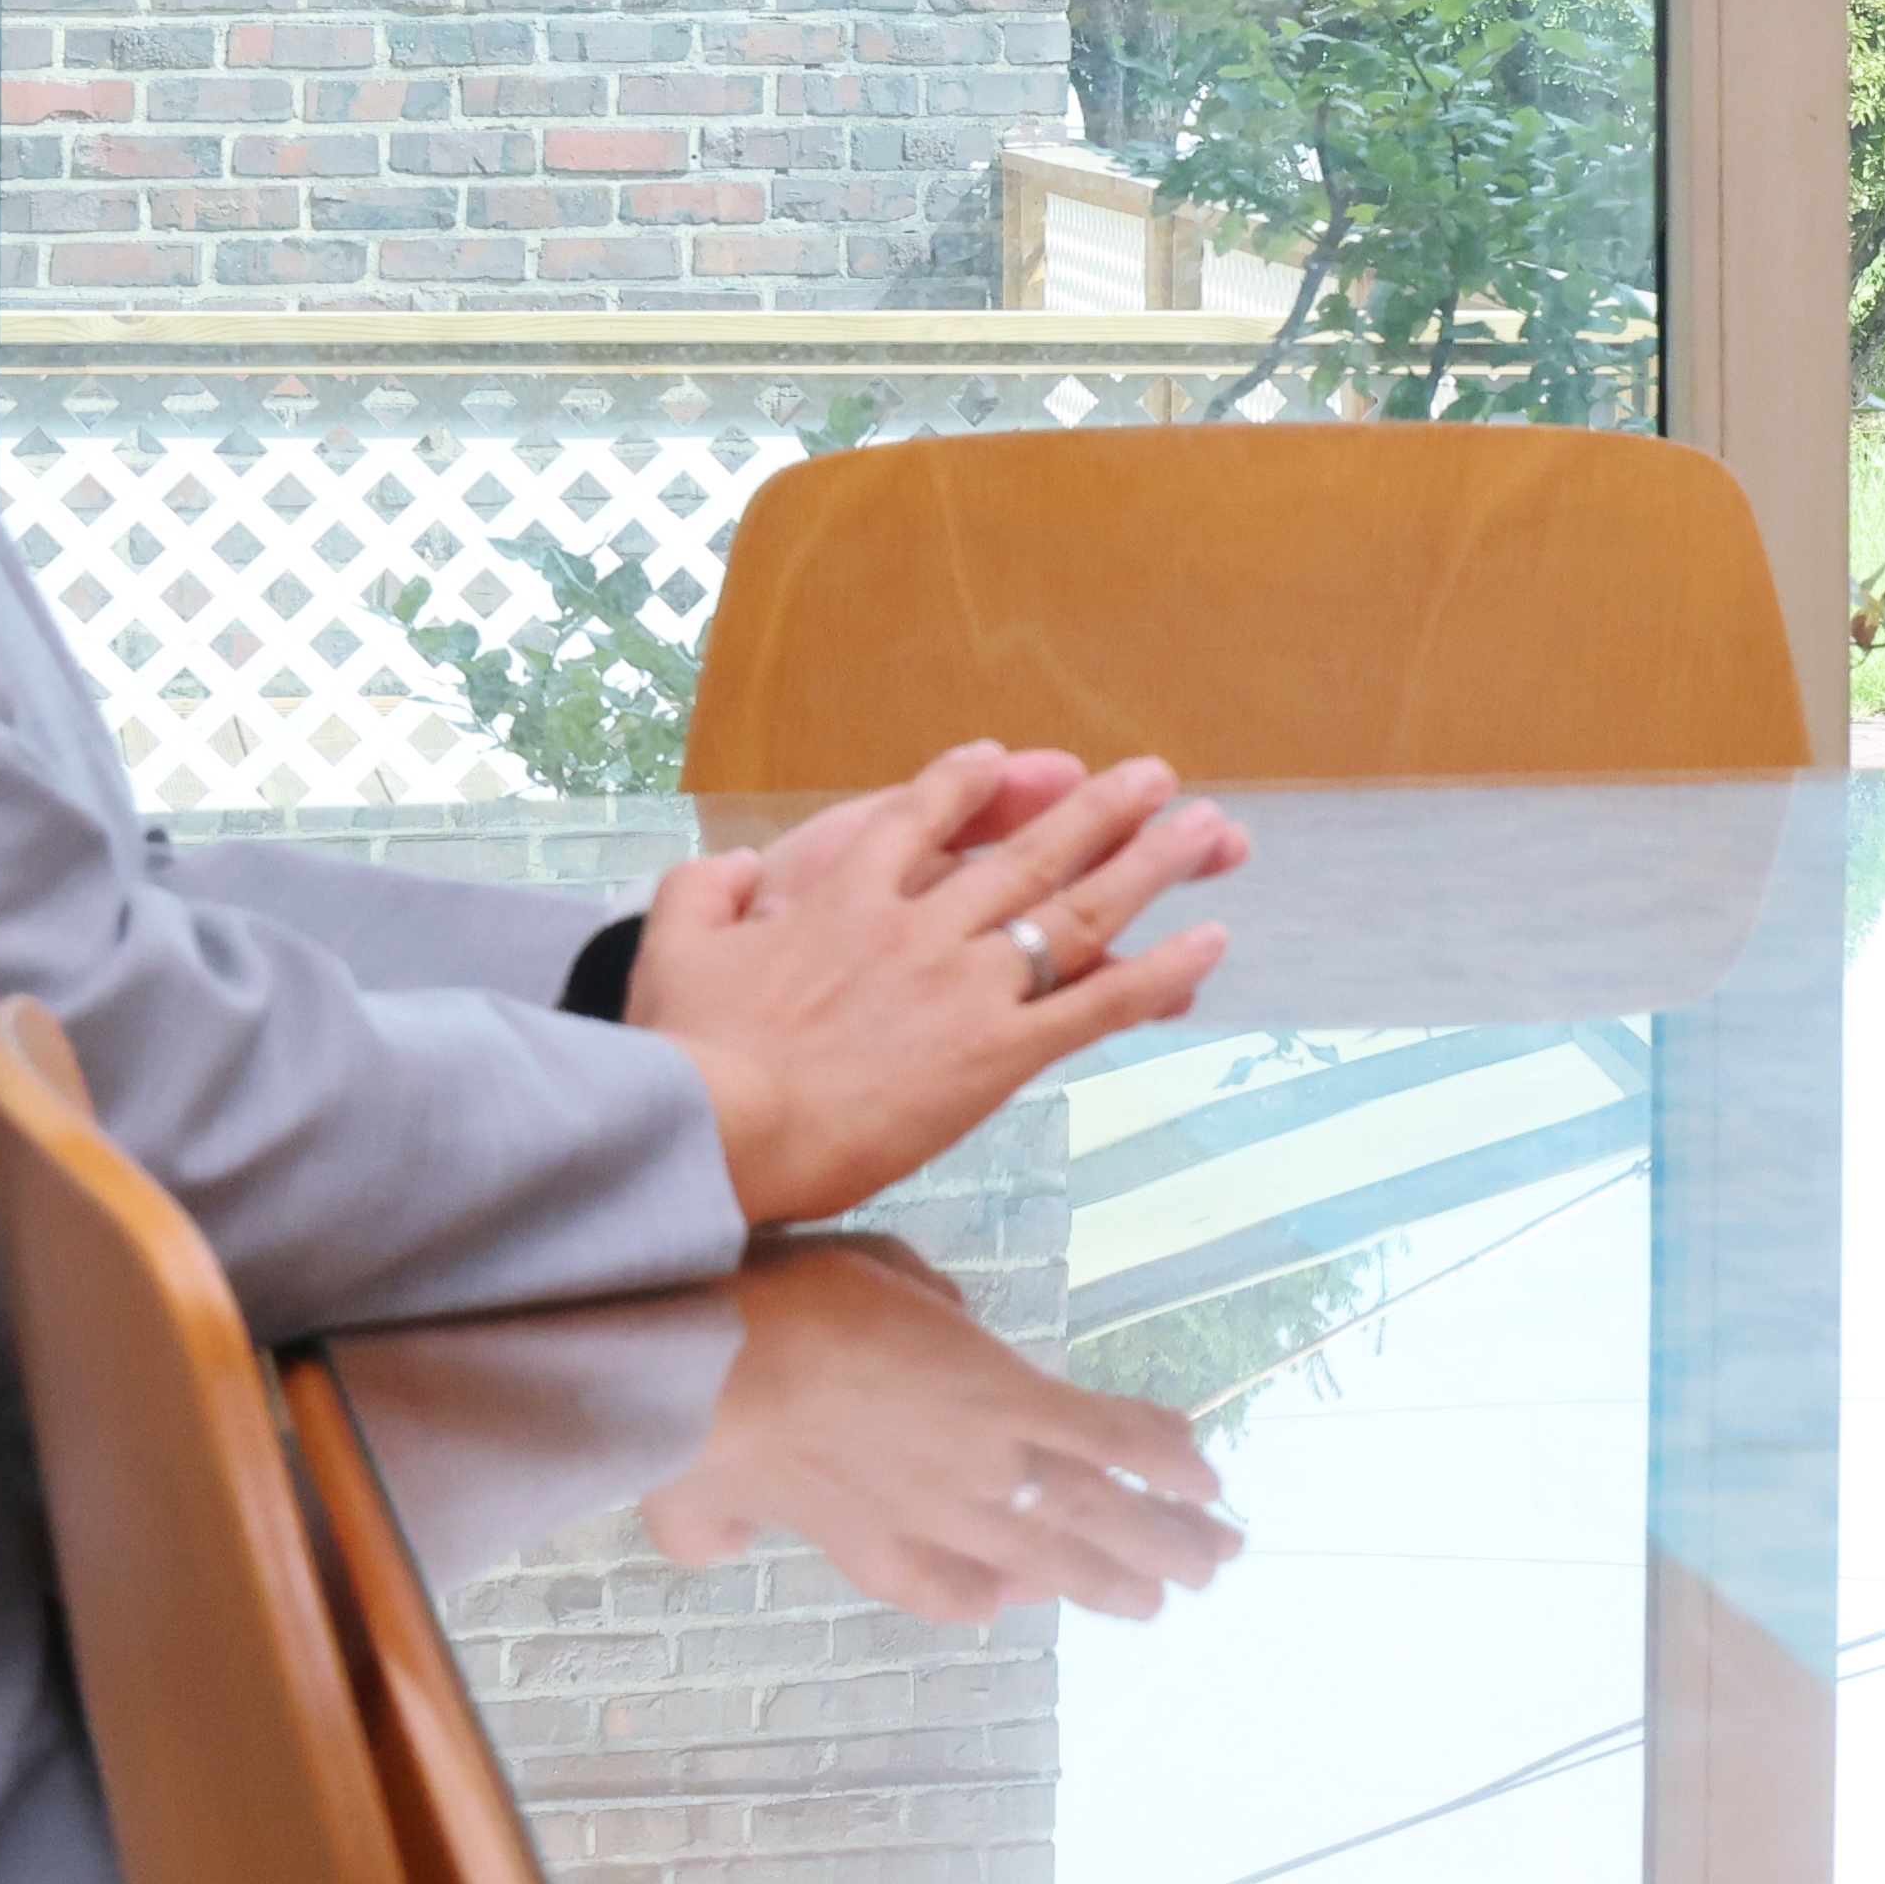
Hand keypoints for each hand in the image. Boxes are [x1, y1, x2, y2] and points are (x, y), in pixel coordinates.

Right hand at [625, 742, 1244, 1224]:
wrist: (716, 1124)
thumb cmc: (686, 1051)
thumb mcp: (673, 949)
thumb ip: (701, 893)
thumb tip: (727, 867)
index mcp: (844, 898)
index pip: (916, 821)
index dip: (964, 788)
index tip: (1000, 759)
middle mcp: (919, 926)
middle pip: (1026, 853)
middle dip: (1099, 810)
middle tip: (1156, 776)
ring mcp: (963, 985)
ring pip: (1076, 912)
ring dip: (1150, 864)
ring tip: (1209, 829)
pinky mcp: (994, 1053)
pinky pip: (1096, 1005)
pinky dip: (1159, 974)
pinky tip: (1210, 943)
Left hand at [647, 1235, 1243, 1627]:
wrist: (715, 1368)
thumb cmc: (699, 1407)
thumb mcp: (689, 1491)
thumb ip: (712, 1526)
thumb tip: (716, 1545)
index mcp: (862, 1538)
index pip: (940, 1583)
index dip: (986, 1593)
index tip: (1015, 1599)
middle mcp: (934, 1518)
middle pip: (1045, 1559)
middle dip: (1115, 1577)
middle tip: (1172, 1594)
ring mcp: (977, 1464)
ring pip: (1089, 1511)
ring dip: (1160, 1532)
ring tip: (1220, 1552)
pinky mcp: (1008, 1405)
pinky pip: (1102, 1436)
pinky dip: (1156, 1453)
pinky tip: (1206, 1470)